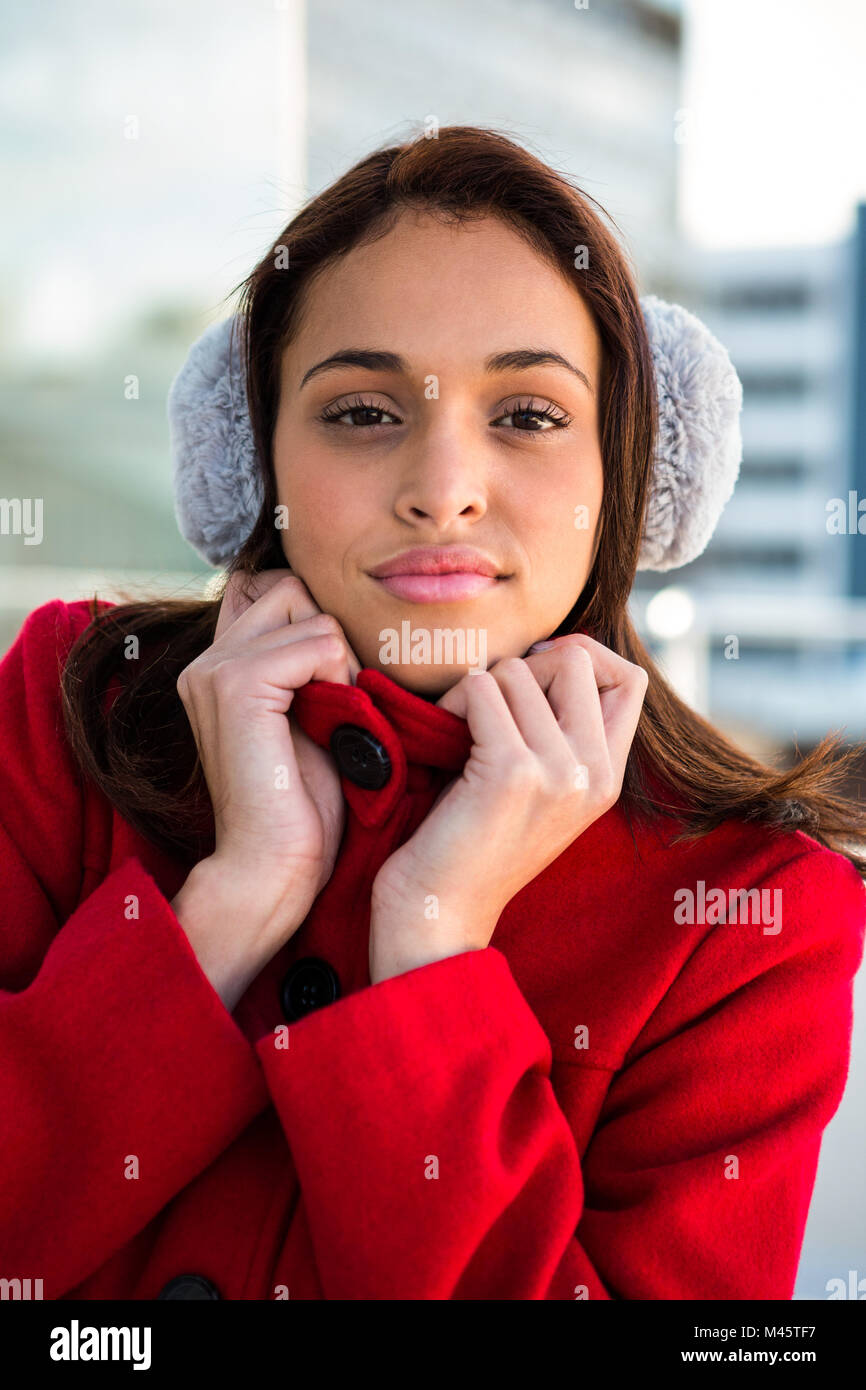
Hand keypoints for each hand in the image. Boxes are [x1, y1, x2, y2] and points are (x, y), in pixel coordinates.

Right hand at [175, 568, 360, 979]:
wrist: (273, 866)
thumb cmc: (303, 806)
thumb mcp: (311, 718)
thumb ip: (309, 667)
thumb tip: (345, 620)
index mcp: (219, 666)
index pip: (275, 591)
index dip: (317, 626)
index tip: (334, 681)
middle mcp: (207, 660)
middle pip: (294, 590)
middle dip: (331, 637)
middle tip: (338, 701)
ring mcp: (215, 669)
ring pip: (310, 612)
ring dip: (340, 661)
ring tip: (335, 718)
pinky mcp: (236, 686)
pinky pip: (317, 643)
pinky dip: (340, 677)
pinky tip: (333, 721)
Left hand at [369, 635, 647, 982]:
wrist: (439, 912)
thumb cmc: (471, 840)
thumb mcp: (538, 786)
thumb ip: (560, 730)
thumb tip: (557, 651)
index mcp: (608, 777)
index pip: (631, 678)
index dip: (582, 656)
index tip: (534, 675)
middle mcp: (595, 773)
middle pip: (576, 660)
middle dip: (521, 668)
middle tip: (487, 709)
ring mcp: (559, 771)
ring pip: (518, 671)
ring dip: (476, 690)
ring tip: (458, 734)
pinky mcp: (512, 771)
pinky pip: (481, 688)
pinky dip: (453, 702)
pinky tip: (443, 739)